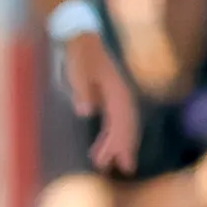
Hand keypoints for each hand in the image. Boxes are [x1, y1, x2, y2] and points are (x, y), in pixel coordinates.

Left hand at [63, 31, 137, 172]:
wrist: (82, 37)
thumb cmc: (80, 54)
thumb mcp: (79, 71)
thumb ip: (82, 90)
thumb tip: (86, 111)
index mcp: (118, 91)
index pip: (124, 121)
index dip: (124, 142)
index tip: (124, 161)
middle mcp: (121, 95)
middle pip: (126, 125)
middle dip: (124, 148)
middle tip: (121, 169)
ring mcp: (116, 96)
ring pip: (120, 125)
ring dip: (114, 144)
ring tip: (103, 164)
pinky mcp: (108, 96)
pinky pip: (113, 120)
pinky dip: (108, 135)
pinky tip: (100, 148)